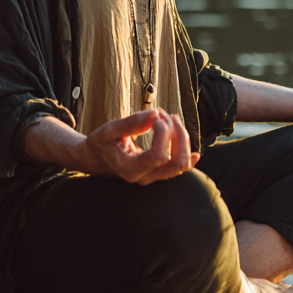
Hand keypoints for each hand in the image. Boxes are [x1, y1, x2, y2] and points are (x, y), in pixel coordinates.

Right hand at [74, 108, 199, 185]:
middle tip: (164, 115)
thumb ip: (132, 123)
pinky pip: (179, 169)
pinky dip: (188, 157)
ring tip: (168, 119)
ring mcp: (153, 177)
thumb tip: (156, 114)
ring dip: (182, 138)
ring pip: (181, 164)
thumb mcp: (109, 130)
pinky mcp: (158, 173)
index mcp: (130, 169)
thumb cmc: (101, 143)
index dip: (164, 133)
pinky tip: (195, 153)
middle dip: (178, 134)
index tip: (156, 116)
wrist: (96, 158)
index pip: (159, 156)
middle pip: (176, 162)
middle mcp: (144, 177)